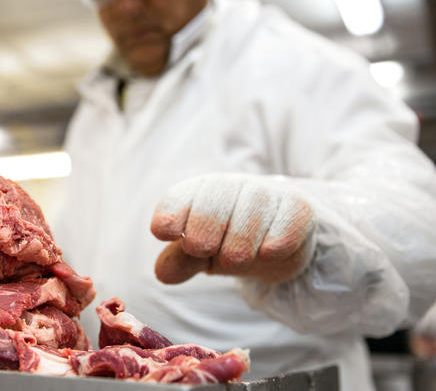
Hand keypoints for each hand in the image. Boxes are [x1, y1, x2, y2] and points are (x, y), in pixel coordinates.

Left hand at [150, 174, 315, 283]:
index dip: (171, 213)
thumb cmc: (227, 242)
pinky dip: (279, 236)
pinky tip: (268, 253)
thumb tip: (162, 273)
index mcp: (199, 194)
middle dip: (205, 224)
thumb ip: (182, 261)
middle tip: (201, 248)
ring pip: (253, 208)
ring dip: (241, 237)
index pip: (180, 197)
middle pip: (216, 198)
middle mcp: (232, 187)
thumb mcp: (201, 255)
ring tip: (233, 260)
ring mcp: (267, 194)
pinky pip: (290, 218)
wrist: (276, 239)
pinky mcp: (298, 208)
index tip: (164, 233)